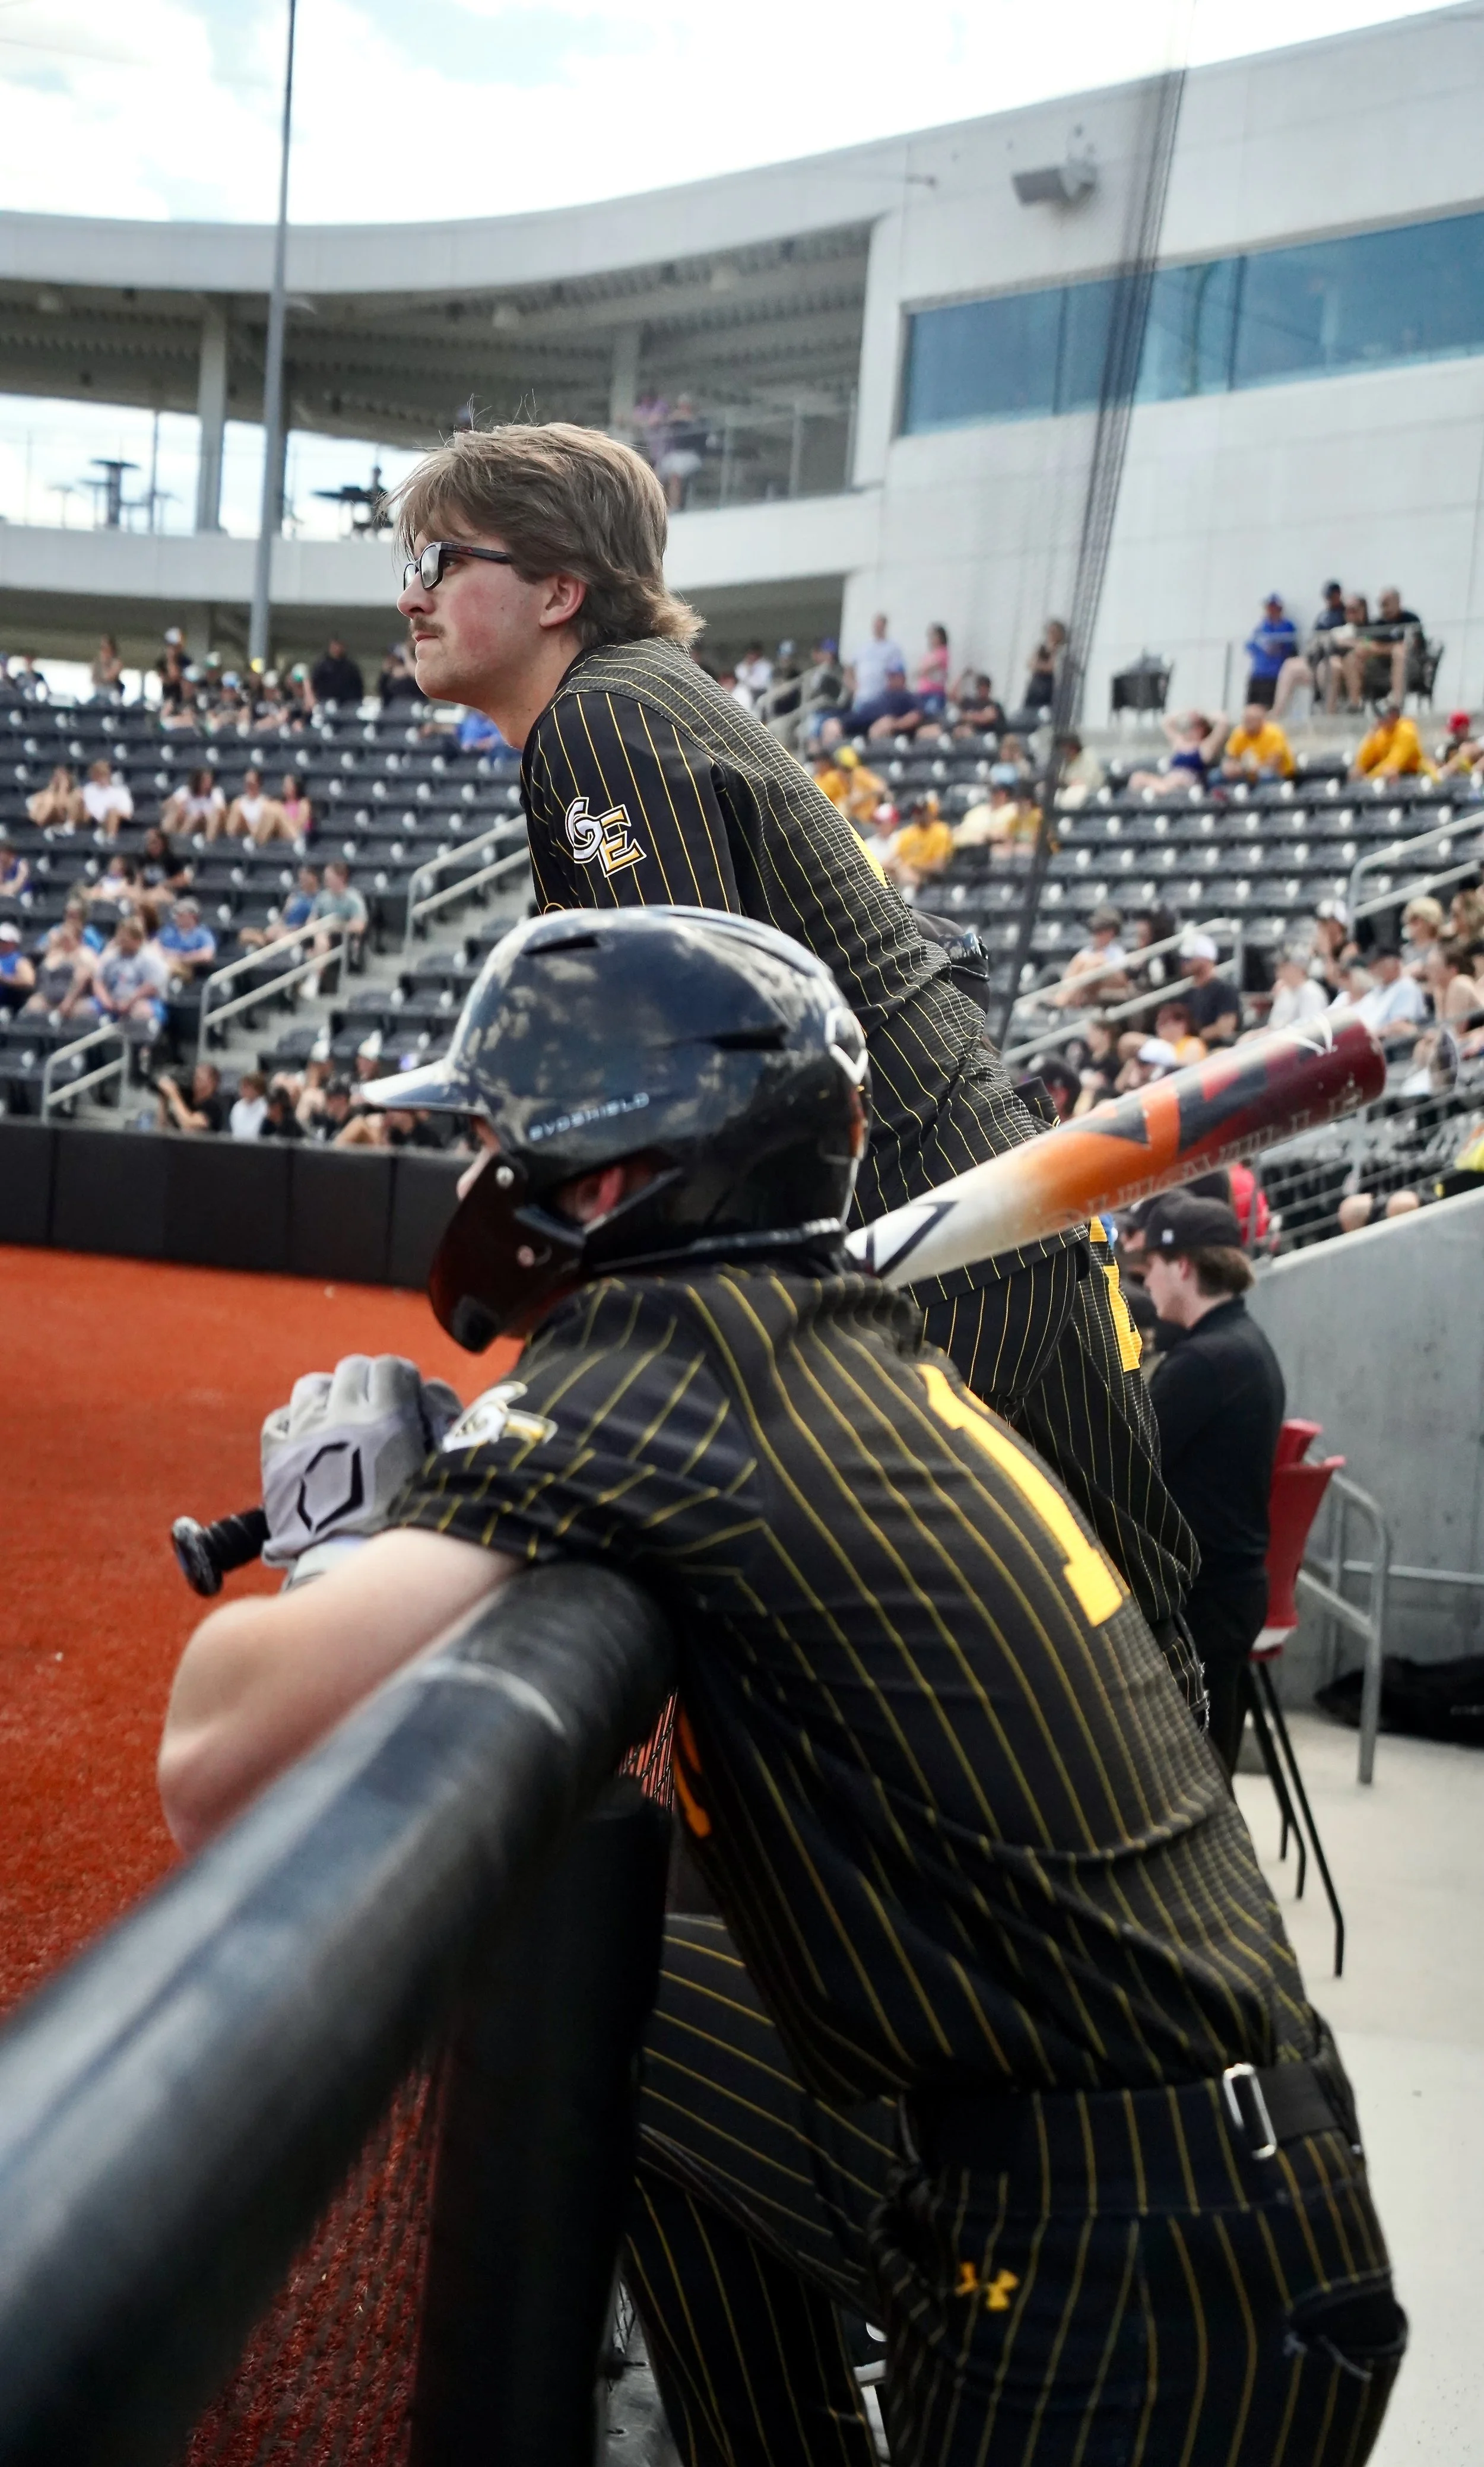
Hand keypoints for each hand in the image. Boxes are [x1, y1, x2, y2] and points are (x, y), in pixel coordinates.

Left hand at [261, 1354, 462, 1576]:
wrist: (349, 1561)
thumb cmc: (402, 1520)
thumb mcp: (432, 1468)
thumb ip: (435, 1425)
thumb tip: (431, 1393)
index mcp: (386, 1413)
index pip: (390, 1367)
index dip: (399, 1377)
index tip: (403, 1392)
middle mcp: (343, 1411)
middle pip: (352, 1369)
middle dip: (366, 1382)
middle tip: (372, 1406)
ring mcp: (305, 1430)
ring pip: (312, 1386)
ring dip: (328, 1394)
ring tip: (336, 1416)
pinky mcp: (276, 1454)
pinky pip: (279, 1419)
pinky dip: (293, 1421)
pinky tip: (305, 1437)